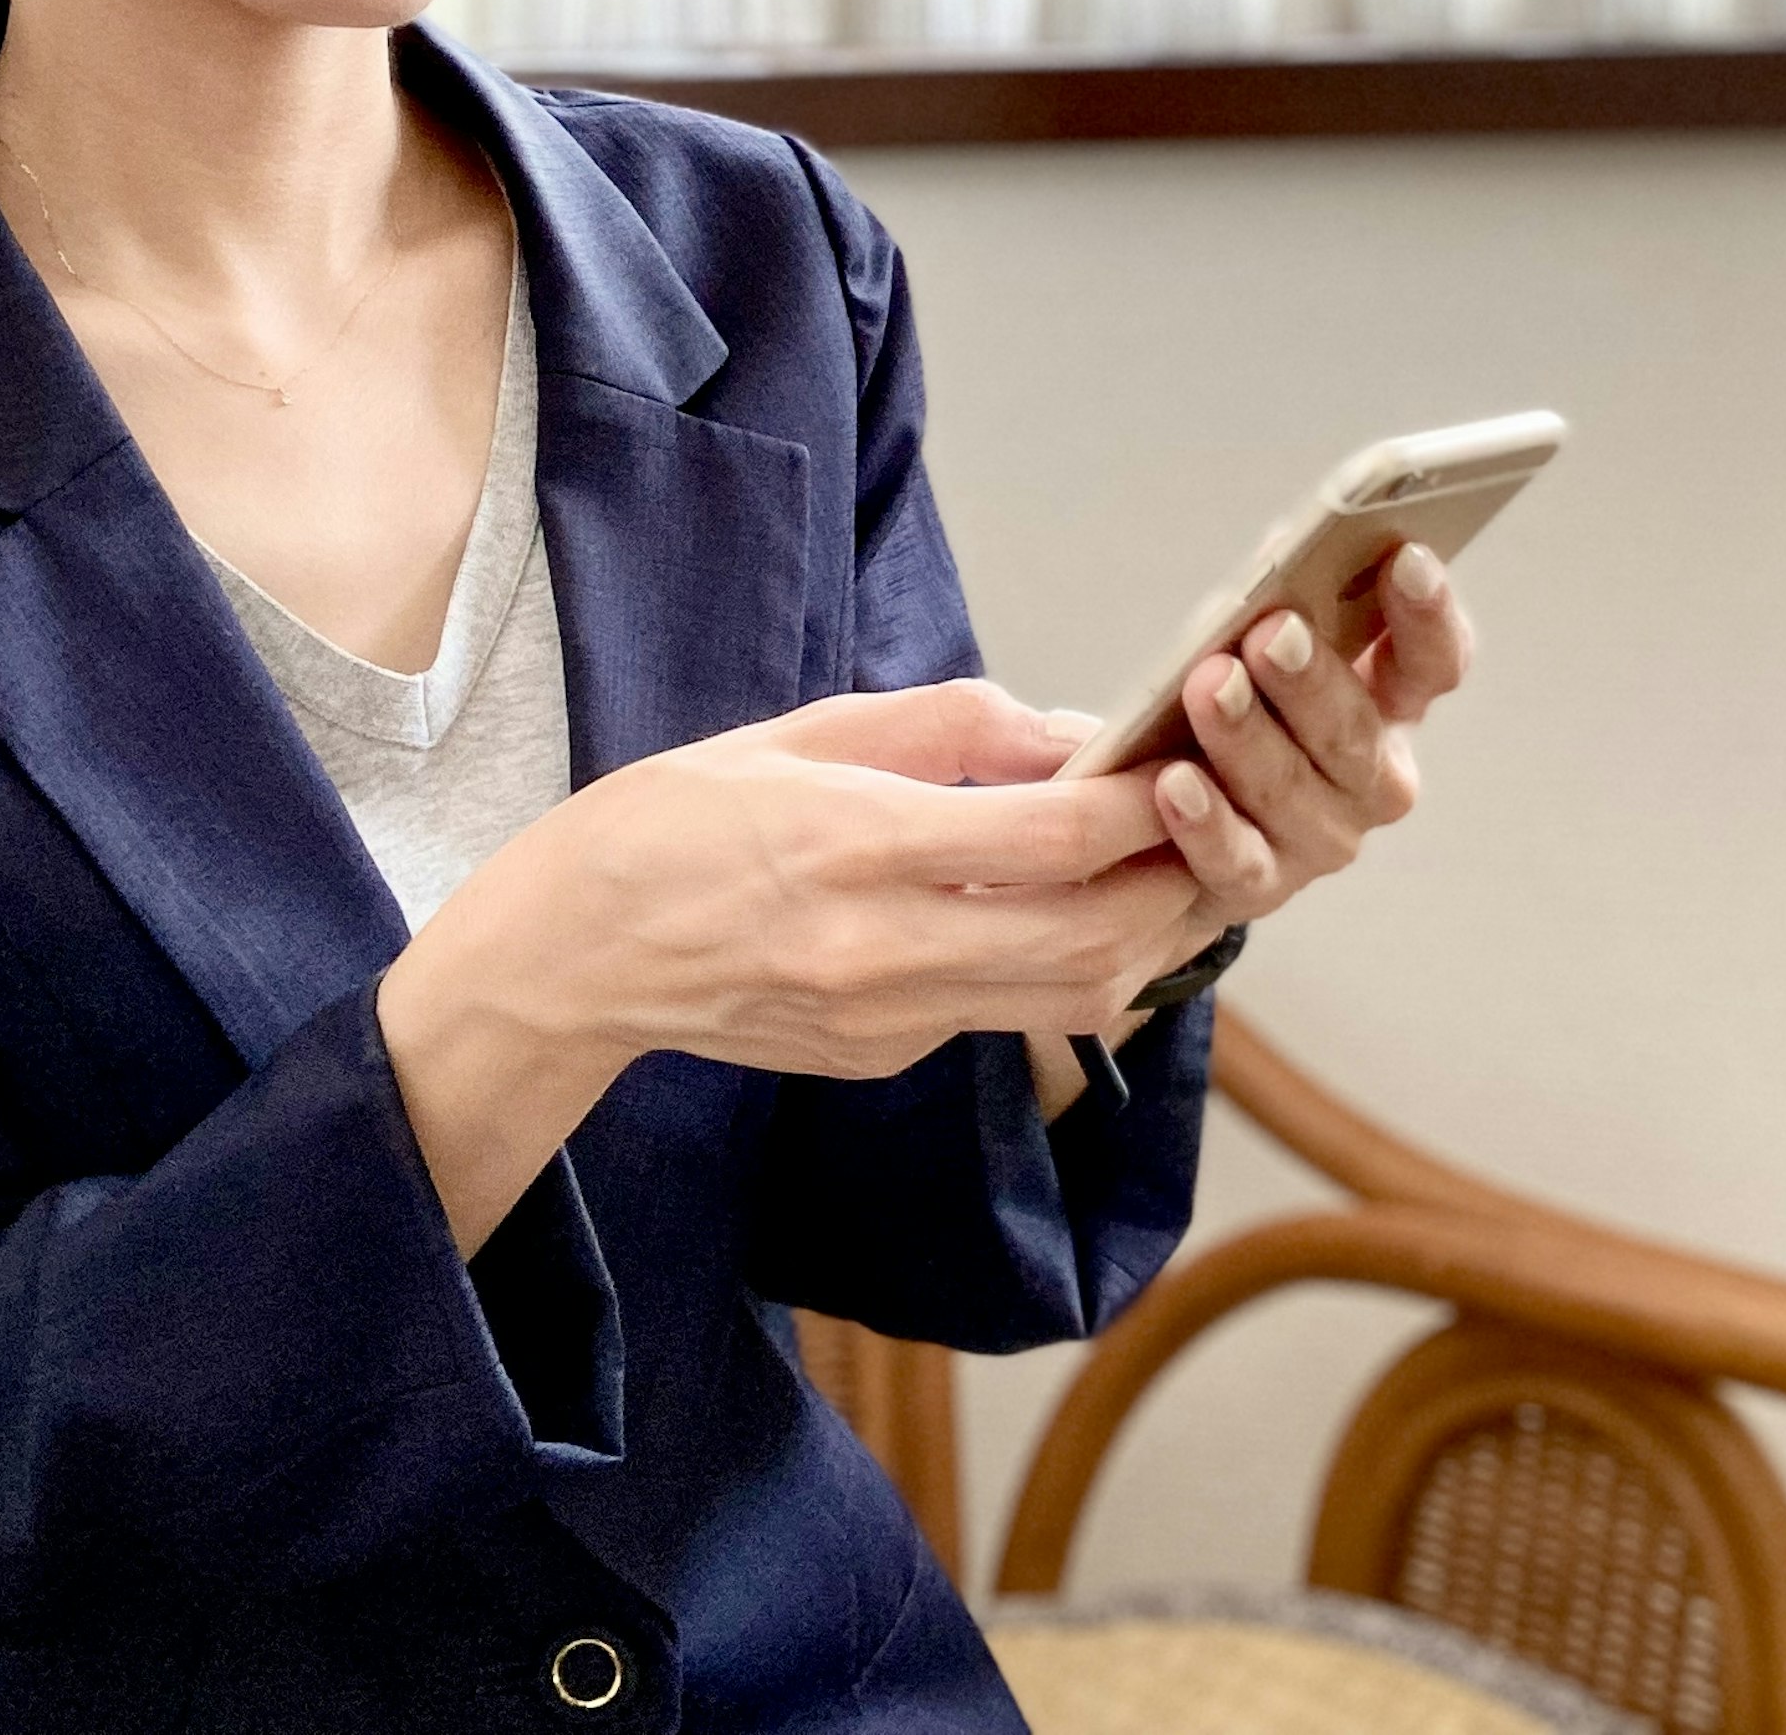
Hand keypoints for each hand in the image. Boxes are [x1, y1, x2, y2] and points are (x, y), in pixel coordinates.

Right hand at [376, 682, 1203, 1240]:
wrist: (572, 954)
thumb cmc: (680, 818)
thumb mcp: (807, 731)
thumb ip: (953, 726)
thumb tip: (1074, 731)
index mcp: (858, 845)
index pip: (1054, 840)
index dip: (1145, 806)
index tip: (1185, 762)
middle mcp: (882, 950)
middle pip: (1094, 940)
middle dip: (1176, 886)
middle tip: (1213, 828)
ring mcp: (886, 1021)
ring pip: (1075, 999)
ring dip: (1144, 940)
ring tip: (1167, 874)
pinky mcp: (882, 1058)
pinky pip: (1005, 1012)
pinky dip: (1058, 963)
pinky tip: (1058, 912)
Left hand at [1144, 540, 1470, 940]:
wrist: (1175, 824)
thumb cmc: (1237, 703)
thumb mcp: (1264, 646)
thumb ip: (1285, 600)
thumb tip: (1280, 551)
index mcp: (1391, 702)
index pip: (1433, 660)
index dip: (1427, 614)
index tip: (1405, 556)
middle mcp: (1374, 776)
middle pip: (1356, 731)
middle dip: (1312, 680)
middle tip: (1272, 631)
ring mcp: (1323, 837)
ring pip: (1294, 790)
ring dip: (1250, 738)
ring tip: (1210, 686)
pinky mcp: (1261, 885)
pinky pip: (1237, 858)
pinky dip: (1207, 821)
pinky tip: (1174, 783)